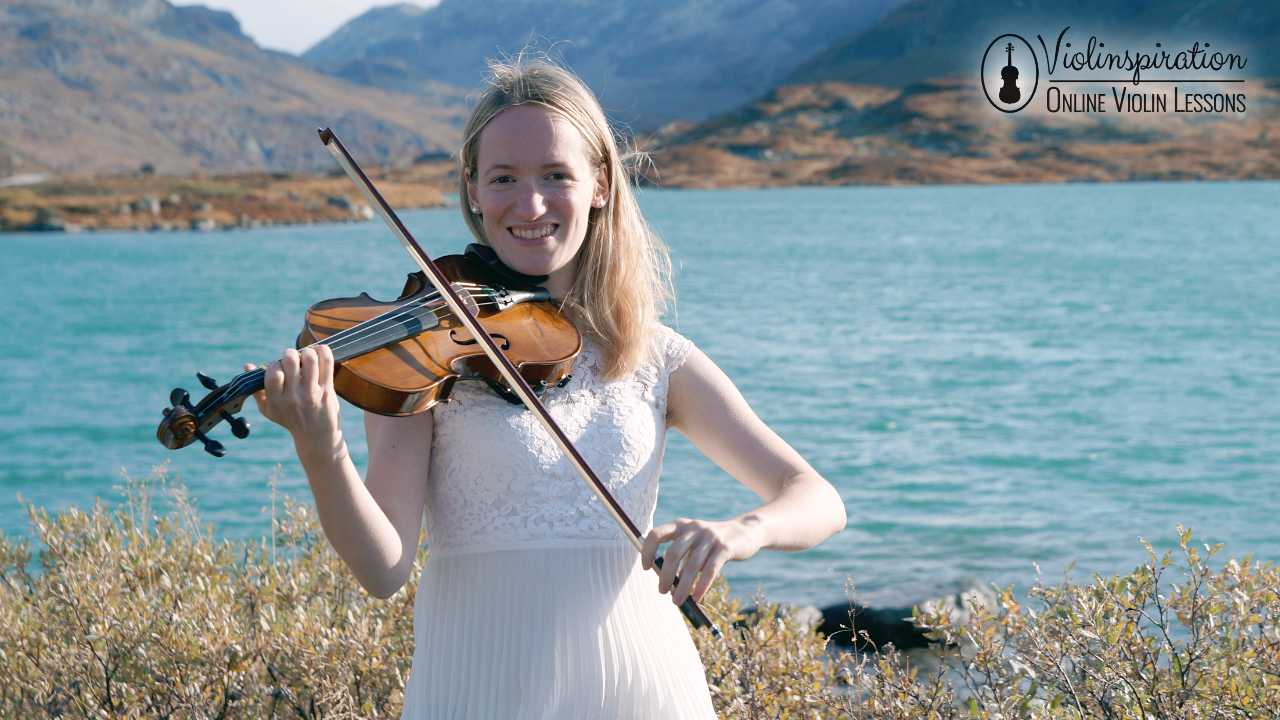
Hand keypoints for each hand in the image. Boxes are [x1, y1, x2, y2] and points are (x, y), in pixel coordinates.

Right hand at [245, 345, 341, 457]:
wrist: (316, 436)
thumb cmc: (290, 419)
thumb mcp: (269, 410)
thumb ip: (257, 389)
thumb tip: (247, 366)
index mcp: (277, 400)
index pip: (273, 373)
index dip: (275, 364)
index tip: (279, 367)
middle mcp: (294, 396)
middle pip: (291, 361)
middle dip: (290, 354)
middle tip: (293, 359)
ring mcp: (312, 392)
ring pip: (310, 359)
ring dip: (307, 352)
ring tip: (306, 357)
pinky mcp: (327, 389)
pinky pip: (327, 362)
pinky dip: (322, 351)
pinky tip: (317, 354)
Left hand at [641, 517, 765, 605]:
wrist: (744, 532)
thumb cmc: (712, 542)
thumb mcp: (694, 542)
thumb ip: (680, 556)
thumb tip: (666, 582)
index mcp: (681, 525)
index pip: (656, 534)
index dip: (647, 551)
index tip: (645, 568)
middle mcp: (694, 528)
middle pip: (673, 553)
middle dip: (666, 575)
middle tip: (662, 592)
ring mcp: (710, 537)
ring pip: (692, 565)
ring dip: (682, 586)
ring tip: (677, 601)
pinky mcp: (725, 548)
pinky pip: (710, 570)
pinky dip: (702, 586)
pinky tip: (697, 597)